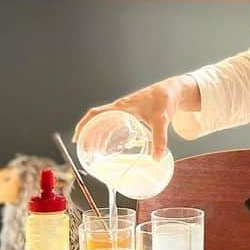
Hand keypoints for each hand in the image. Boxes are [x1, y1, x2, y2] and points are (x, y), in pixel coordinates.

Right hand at [74, 76, 196, 159]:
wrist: (171, 91)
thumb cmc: (164, 100)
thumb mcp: (161, 120)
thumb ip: (159, 139)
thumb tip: (156, 158)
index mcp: (121, 107)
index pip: (95, 114)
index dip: (84, 125)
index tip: (78, 138)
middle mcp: (119, 108)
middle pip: (96, 121)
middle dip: (88, 135)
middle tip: (85, 151)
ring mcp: (123, 111)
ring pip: (103, 123)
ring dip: (96, 136)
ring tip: (93, 151)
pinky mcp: (129, 114)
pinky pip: (112, 124)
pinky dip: (107, 134)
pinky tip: (108, 145)